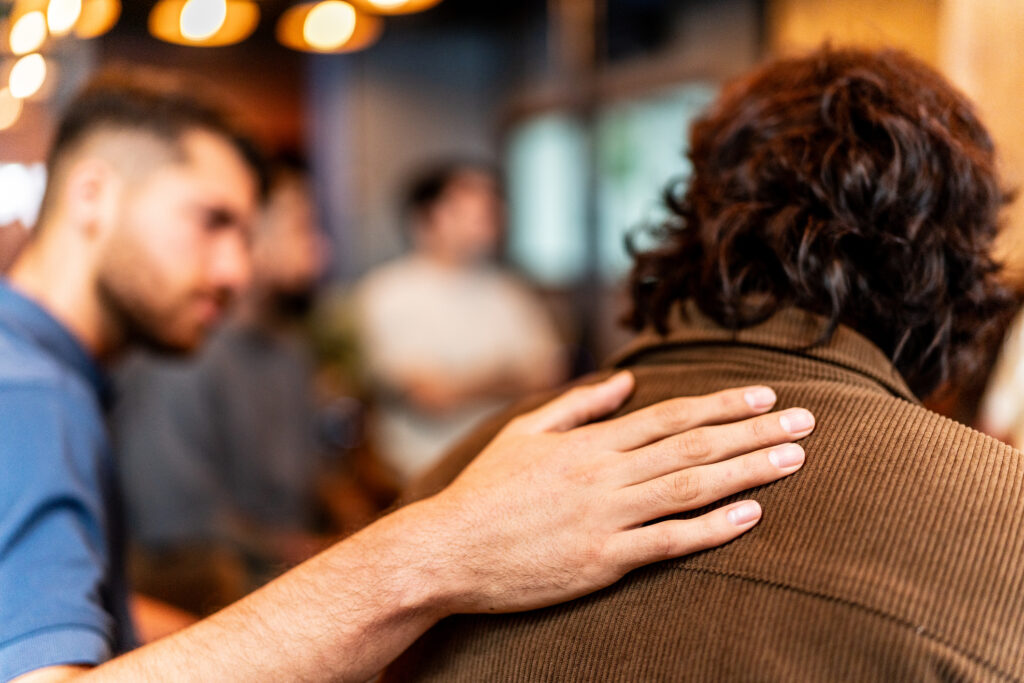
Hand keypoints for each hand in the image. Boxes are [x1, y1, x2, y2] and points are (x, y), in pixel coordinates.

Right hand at [411, 370, 813, 613]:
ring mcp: (606, 517)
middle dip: (755, 430)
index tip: (767, 393)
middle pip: (694, 446)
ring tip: (794, 458)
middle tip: (807, 420)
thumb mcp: (524, 433)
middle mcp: (605, 473)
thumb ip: (578, 407)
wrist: (447, 550)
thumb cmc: (484, 491)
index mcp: (590, 442)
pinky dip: (712, 528)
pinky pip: (668, 542)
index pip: (672, 415)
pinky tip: (751, 515)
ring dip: (748, 471)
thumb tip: (623, 382)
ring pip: (691, 487)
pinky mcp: (602, 560)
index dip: (724, 404)